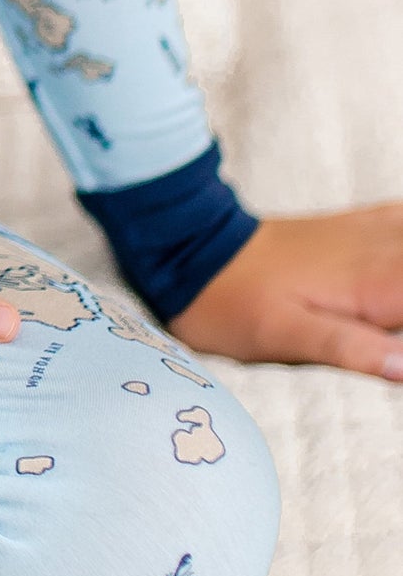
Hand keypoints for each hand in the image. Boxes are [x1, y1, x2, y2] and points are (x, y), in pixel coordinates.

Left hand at [170, 206, 402, 376]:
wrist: (193, 249)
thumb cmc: (234, 304)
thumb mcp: (287, 339)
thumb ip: (352, 350)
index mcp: (377, 283)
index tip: (401, 338)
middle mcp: (386, 249)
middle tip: (397, 331)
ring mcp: (377, 231)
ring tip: (394, 316)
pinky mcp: (365, 224)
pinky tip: (401, 253)